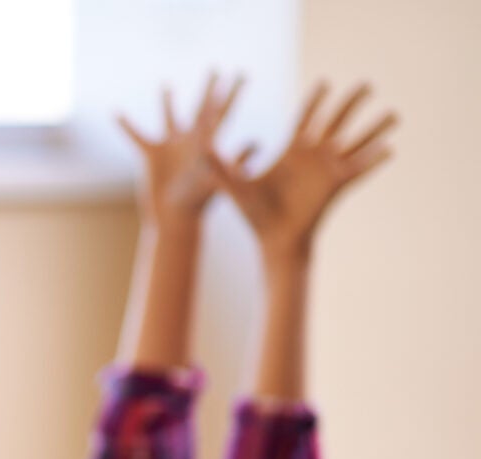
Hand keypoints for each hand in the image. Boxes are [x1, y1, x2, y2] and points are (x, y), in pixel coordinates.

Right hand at [118, 73, 241, 220]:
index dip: (231, 92)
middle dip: (208, 88)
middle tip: (214, 68)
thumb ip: (234, 159)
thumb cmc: (198, 202)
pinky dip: (126, 125)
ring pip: (169, 117)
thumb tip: (257, 142)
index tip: (240, 74)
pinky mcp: (151, 155)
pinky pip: (136, 135)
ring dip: (167, 101)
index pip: (222, 111)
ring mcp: (170, 147)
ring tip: (166, 85)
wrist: (174, 218)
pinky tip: (116, 113)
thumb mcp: (217, 177)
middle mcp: (191, 139)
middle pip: (201, 107)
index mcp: (207, 141)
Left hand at [212, 82, 396, 262]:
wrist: (273, 241)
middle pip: (336, 121)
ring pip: (356, 141)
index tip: (325, 82)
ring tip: (394, 114)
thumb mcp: (236, 186)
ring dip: (375, 128)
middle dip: (351, 102)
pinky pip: (360, 169)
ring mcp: (329, 169)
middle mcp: (314, 156)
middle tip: (367, 84)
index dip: (315, 101)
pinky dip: (375, 158)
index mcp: (292, 152)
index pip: (306, 118)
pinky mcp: (337, 184)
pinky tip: (391, 148)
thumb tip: (198, 149)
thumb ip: (219, 166)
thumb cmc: (255, 215)